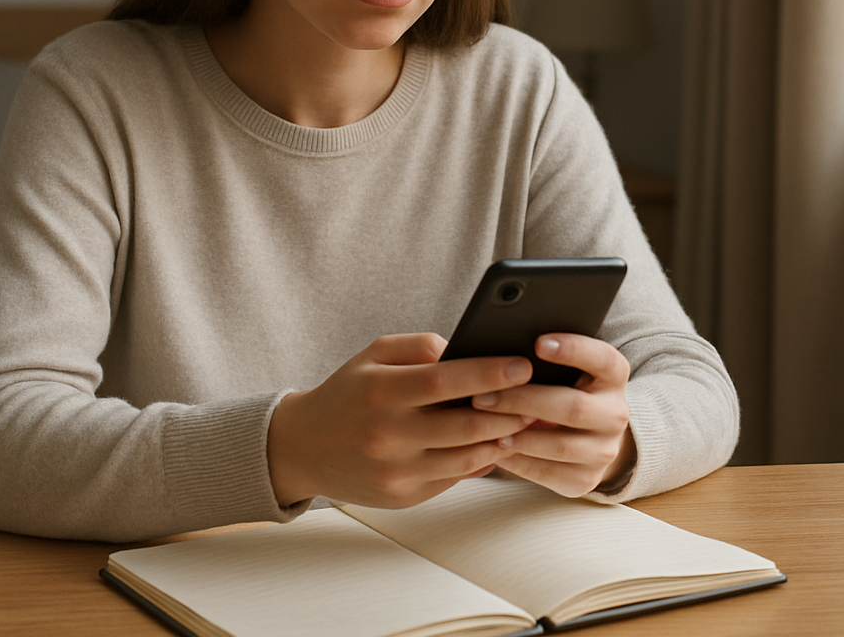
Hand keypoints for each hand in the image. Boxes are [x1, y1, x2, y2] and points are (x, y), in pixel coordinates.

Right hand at [266, 333, 534, 508]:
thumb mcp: (372, 355)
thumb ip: (419, 346)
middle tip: (540, 396)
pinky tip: (496, 444)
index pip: (446, 380)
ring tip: (525, 421)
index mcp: (381, 392)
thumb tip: (466, 350)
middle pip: (466, 424)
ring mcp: (397, 471)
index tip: (523, 364)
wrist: (303, 448)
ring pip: (468, 457)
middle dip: (510, 410)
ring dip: (502, 439)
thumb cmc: (347, 393)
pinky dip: (480, 461)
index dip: (490, 373)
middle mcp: (389, 435)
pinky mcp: (404, 497)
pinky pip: (455, 478)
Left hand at [470, 333, 633, 497]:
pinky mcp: (586, 479)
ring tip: (485, 427)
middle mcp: (615, 414)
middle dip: (523, 401)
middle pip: (572, 407)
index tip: (538, 343)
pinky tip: (495, 450)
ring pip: (561, 446)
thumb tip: (501, 354)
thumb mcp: (566, 370)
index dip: (574, 350)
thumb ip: (544, 361)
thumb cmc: (564, 390)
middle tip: (482, 396)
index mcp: (613, 376)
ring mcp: (604, 450)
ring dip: (520, 436)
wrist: (588, 437)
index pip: (602, 358)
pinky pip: (550, 473)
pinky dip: (519, 461)